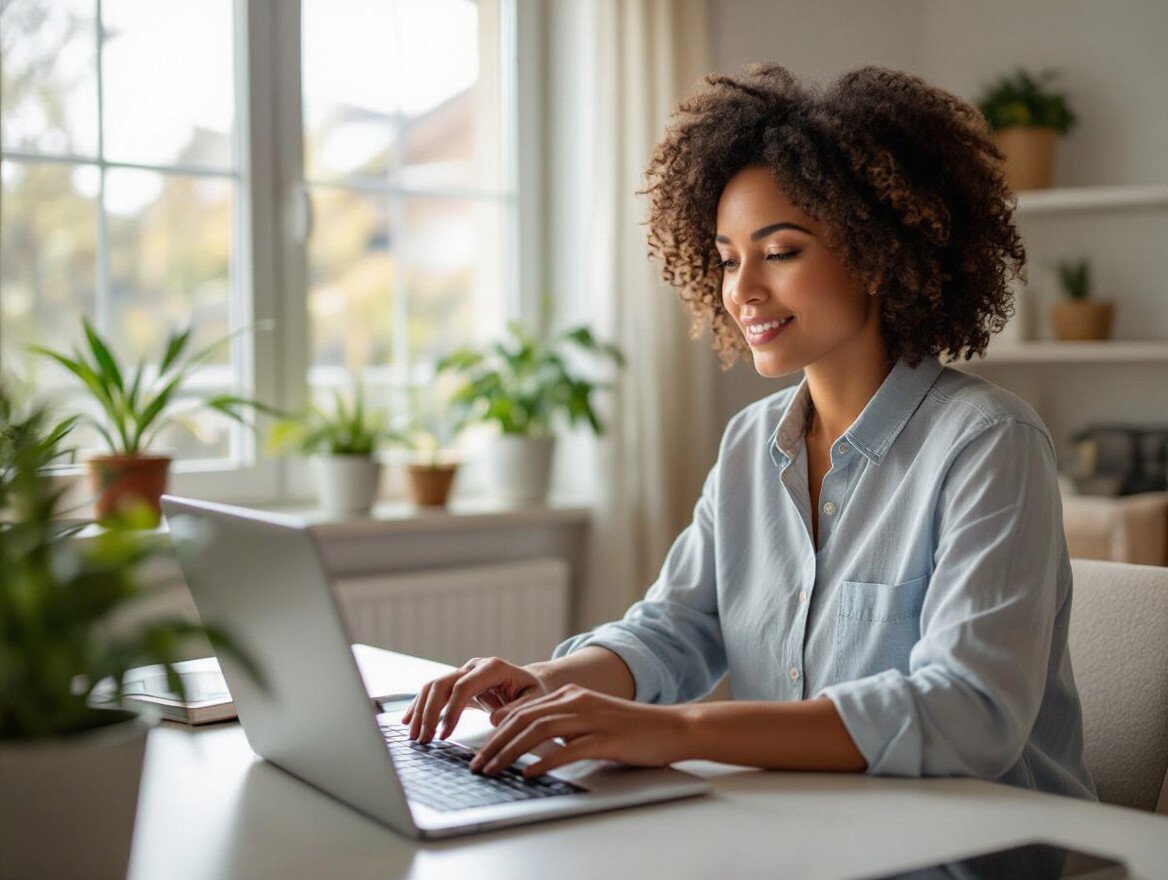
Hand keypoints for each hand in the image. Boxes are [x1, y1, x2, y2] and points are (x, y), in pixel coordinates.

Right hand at [401, 656, 548, 742]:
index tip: (444, 734)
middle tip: (423, 740)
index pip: (464, 686)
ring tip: (415, 736)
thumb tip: (496, 720)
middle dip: (429, 712)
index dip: (451, 710)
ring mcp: (464, 672)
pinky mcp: (457, 683)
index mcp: (493, 668)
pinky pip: (433, 692)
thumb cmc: (534, 692)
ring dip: (420, 710)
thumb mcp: (535, 701)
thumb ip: (517, 709)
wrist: (530, 681)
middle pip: (443, 684)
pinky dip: (420, 705)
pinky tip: (409, 721)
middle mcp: (474, 666)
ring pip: (433, 686)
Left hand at [468, 684, 688, 777]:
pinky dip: (545, 761)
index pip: (524, 710)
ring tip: (494, 769)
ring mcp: (591, 718)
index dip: (498, 730)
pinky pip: (568, 749)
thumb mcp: (593, 720)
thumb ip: (566, 727)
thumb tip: (534, 745)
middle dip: (496, 743)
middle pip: (524, 719)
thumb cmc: (633, 729)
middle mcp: (577, 702)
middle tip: (478, 764)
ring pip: (539, 731)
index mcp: (572, 695)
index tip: (481, 748)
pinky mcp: (605, 738)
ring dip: (511, 752)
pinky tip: (530, 773)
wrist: (672, 727)